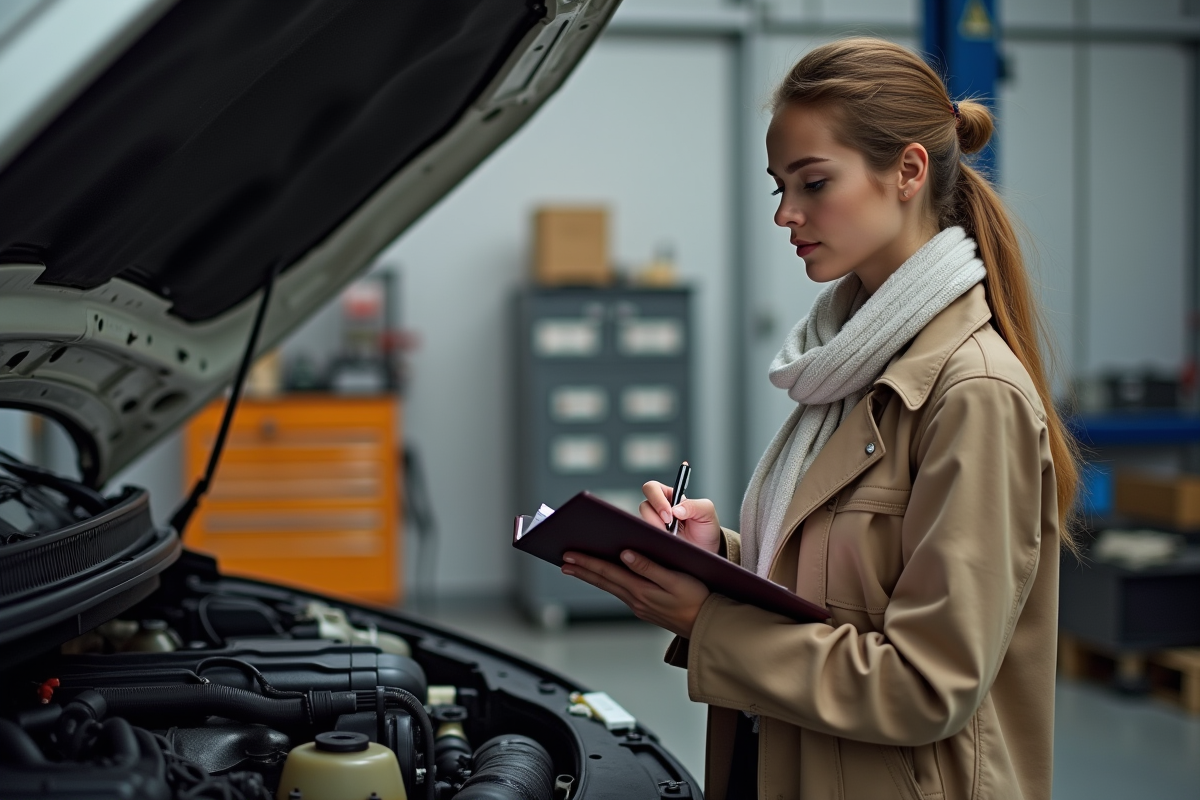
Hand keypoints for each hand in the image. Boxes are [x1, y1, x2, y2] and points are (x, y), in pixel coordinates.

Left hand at [561, 550, 709, 637]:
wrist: (708, 627)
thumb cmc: (697, 600)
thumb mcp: (675, 580)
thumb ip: (649, 567)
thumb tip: (625, 554)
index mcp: (641, 590)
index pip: (608, 572)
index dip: (587, 563)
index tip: (569, 556)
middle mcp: (636, 600)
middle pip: (604, 581)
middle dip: (582, 570)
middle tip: (564, 561)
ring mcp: (640, 606)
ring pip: (610, 587)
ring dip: (592, 577)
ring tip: (577, 569)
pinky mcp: (646, 608)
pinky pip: (621, 592)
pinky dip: (608, 583)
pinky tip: (606, 579)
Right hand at [640, 481, 721, 554]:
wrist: (707, 549)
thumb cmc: (706, 527)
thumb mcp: (706, 512)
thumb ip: (693, 505)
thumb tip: (676, 510)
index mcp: (669, 496)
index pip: (652, 488)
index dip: (657, 499)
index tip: (669, 514)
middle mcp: (658, 509)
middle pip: (644, 506)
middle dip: (654, 518)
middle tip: (668, 527)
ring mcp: (654, 524)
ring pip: (642, 523)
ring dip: (655, 530)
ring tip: (670, 537)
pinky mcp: (653, 538)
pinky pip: (645, 537)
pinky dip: (653, 540)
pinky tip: (665, 543)